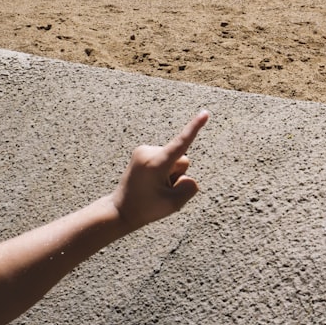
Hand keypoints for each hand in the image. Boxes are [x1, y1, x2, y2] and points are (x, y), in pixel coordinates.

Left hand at [109, 110, 209, 229]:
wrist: (121, 211)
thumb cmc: (146, 208)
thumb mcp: (175, 203)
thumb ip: (190, 186)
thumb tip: (186, 175)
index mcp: (156, 163)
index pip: (181, 143)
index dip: (195, 127)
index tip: (205, 113)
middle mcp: (148, 152)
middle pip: (182, 160)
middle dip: (177, 175)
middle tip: (159, 191)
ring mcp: (143, 150)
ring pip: (175, 160)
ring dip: (170, 174)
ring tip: (153, 187)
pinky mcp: (142, 152)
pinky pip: (166, 158)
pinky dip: (163, 170)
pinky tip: (150, 182)